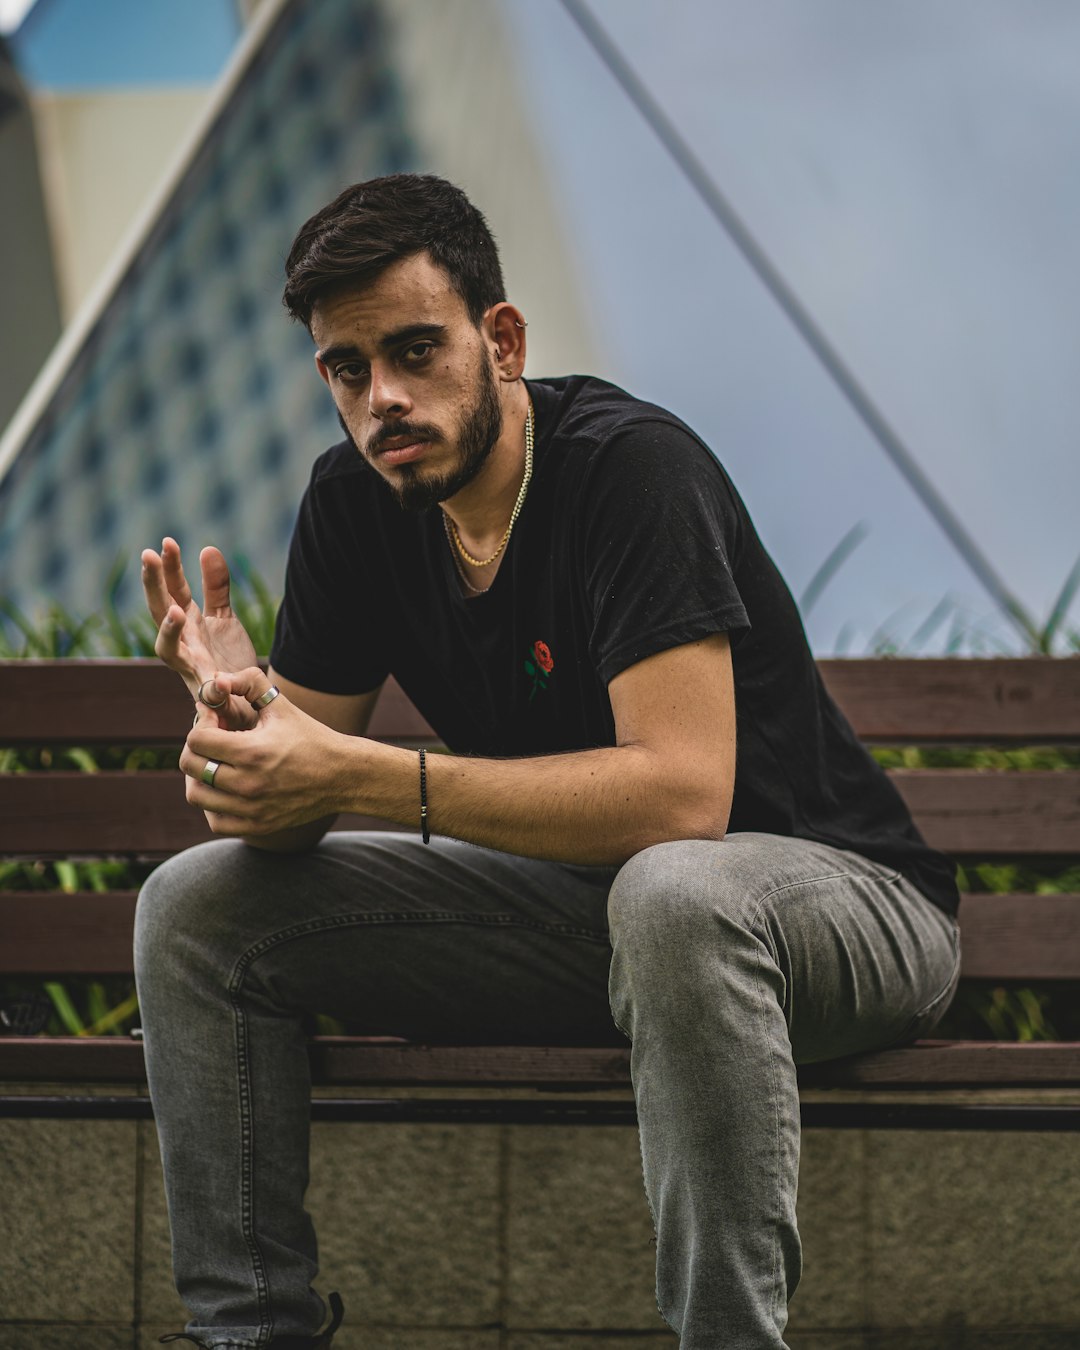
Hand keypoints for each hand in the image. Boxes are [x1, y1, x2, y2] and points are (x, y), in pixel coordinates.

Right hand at [141, 538, 259, 728]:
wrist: (244, 700)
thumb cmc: (227, 659)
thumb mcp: (223, 617)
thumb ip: (216, 586)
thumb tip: (207, 548)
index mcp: (185, 623)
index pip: (172, 590)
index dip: (168, 567)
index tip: (166, 542)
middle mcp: (181, 644)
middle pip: (160, 611)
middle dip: (153, 585)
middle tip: (149, 556)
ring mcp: (191, 668)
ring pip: (168, 650)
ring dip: (168, 630)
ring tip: (176, 611)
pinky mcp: (208, 693)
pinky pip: (205, 690)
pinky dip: (208, 686)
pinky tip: (214, 678)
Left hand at [180, 667, 353, 836]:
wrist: (343, 776)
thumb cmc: (310, 737)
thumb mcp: (281, 704)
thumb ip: (248, 682)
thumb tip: (216, 680)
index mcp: (252, 751)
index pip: (197, 739)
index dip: (202, 723)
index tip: (216, 719)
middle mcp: (248, 783)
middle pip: (191, 766)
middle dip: (196, 747)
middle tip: (213, 739)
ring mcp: (252, 809)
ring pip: (197, 795)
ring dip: (199, 776)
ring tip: (215, 764)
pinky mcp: (258, 826)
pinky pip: (216, 821)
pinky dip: (212, 805)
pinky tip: (224, 790)